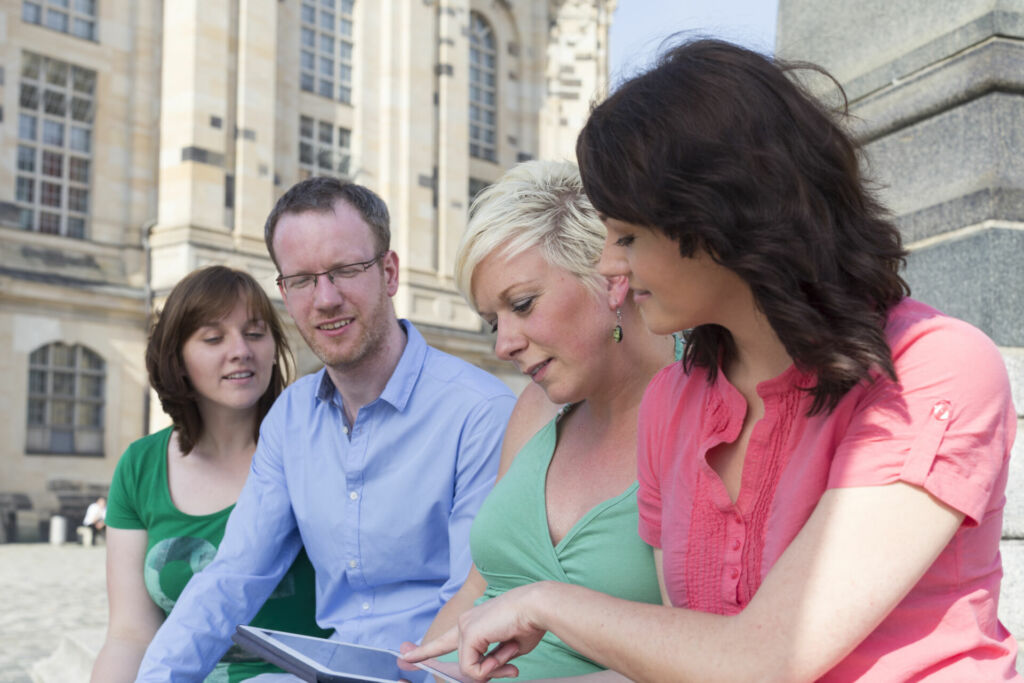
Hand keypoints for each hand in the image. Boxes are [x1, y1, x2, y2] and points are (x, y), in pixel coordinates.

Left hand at [403, 583, 551, 679]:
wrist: (537, 607)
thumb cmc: (529, 623)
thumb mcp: (508, 649)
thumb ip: (492, 661)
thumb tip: (483, 673)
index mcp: (472, 624)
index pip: (443, 641)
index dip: (424, 652)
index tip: (404, 656)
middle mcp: (464, 623)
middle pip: (465, 665)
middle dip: (489, 671)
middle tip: (510, 666)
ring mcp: (464, 627)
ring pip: (469, 669)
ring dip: (494, 668)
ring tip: (510, 649)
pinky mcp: (468, 633)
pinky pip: (472, 668)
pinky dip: (491, 667)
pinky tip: (505, 649)